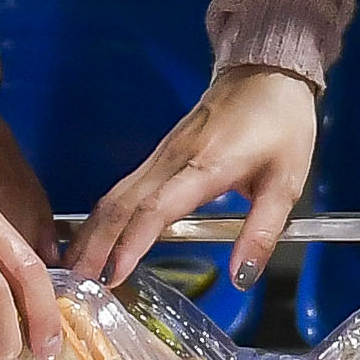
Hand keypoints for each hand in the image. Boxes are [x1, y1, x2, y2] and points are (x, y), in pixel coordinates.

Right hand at [70, 63, 320, 292]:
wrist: (266, 74)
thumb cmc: (280, 125)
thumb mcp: (285, 183)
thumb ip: (262, 231)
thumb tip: (242, 276)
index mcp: (204, 167)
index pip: (156, 208)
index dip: (131, 242)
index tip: (113, 274)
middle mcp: (171, 160)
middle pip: (120, 205)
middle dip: (94, 246)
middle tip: (76, 285)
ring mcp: (160, 156)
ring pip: (114, 197)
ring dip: (91, 234)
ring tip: (75, 271)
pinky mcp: (158, 157)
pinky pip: (122, 190)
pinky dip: (103, 219)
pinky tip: (95, 241)